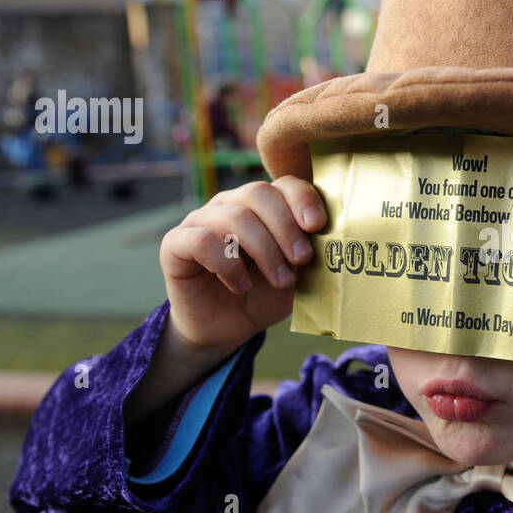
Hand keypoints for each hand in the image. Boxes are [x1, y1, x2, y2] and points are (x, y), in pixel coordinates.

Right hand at [159, 177, 326, 358]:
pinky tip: (242, 285)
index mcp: (262, 205)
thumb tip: (336, 246)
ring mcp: (200, 220)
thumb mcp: (297, 277)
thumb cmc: (264, 295)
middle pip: (258, 193)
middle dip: (285, 226)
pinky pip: (202, 240)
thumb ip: (311, 258)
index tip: (318, 225)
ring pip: (233, 216)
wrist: (226, 328)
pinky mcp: (176, 243)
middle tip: (303, 259)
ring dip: (264, 249)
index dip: (302, 198)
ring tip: (282, 280)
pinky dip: (227, 263)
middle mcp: (230, 204)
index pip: (283, 184)